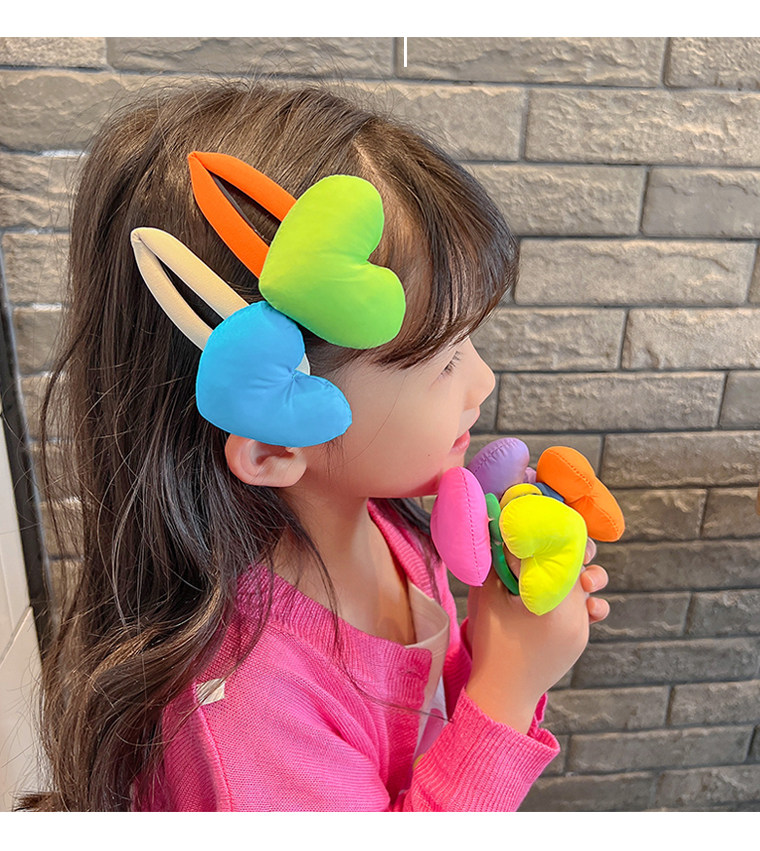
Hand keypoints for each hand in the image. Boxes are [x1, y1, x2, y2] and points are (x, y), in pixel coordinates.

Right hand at [465, 539, 608, 732]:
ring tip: (576, 575)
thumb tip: (498, 528)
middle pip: (586, 572)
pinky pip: (587, 613)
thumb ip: (494, 559)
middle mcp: (576, 616)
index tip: (555, 526)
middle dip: (580, 556)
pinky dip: (582, 602)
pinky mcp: (579, 642)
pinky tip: (573, 598)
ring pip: (590, 593)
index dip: (565, 536)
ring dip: (584, 579)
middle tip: (567, 546)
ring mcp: (581, 631)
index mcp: (555, 600)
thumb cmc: (491, 642)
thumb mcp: (486, 595)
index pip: (570, 556)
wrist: (502, 694)